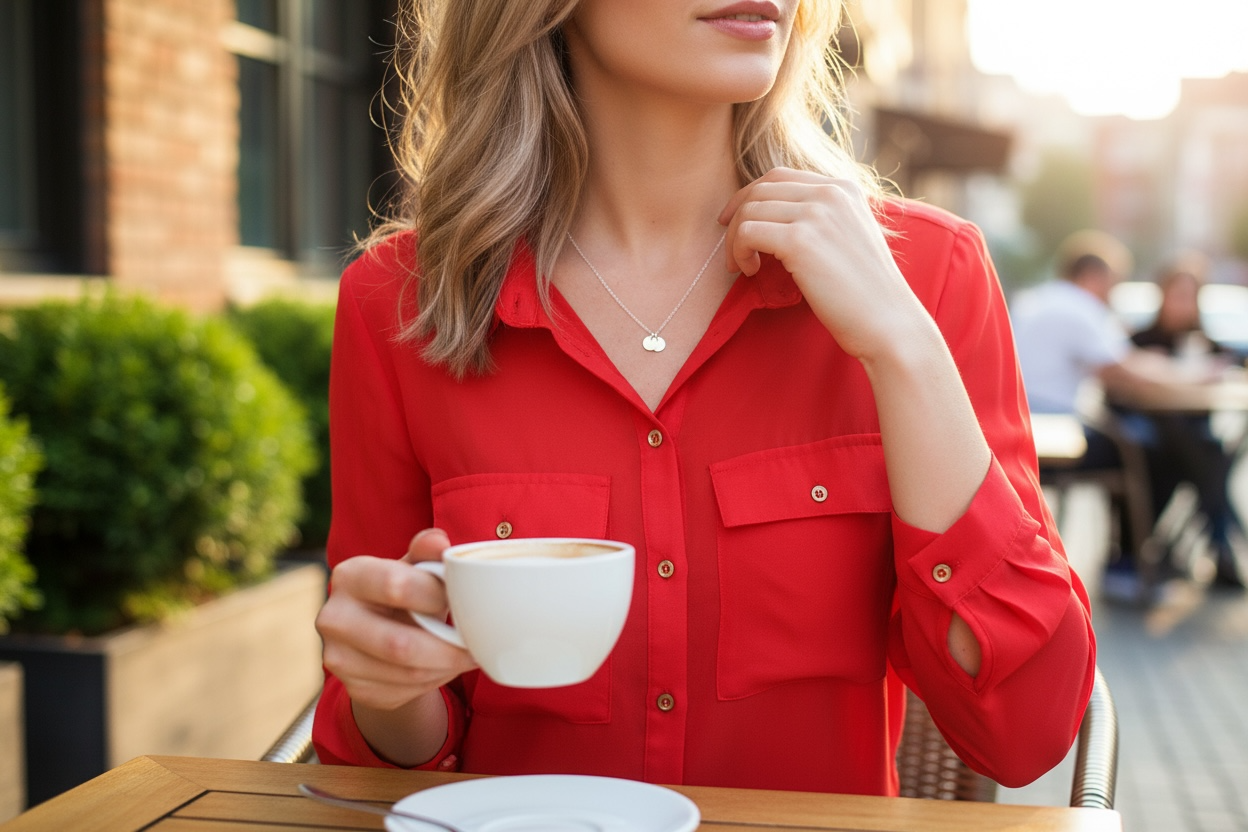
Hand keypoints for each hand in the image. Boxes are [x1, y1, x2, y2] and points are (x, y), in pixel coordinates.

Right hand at [315, 528, 476, 711]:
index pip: (396, 586)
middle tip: (476, 645)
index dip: (435, 596)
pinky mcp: (354, 688)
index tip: (461, 600)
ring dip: (445, 667)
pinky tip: (444, 667)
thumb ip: (427, 553)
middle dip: (448, 648)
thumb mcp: (414, 568)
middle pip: (399, 644)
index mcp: (350, 576)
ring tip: (464, 655)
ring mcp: (338, 658)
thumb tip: (440, 542)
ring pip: (407, 673)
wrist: (378, 632)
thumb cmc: (403, 592)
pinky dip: (434, 682)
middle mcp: (333, 617)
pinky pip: (405, 692)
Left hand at [718, 167, 926, 360]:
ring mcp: (816, 214)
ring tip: (742, 266)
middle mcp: (831, 192)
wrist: (886, 322)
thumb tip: (772, 217)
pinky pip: (747, 233)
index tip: (735, 223)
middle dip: (736, 217)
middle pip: (760, 189)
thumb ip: (821, 218)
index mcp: (844, 187)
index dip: (750, 197)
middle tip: (731, 249)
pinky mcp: (800, 240)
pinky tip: (751, 271)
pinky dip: (738, 252)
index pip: (779, 177)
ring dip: (734, 240)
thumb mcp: (849, 237)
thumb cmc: (864, 292)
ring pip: (749, 210)